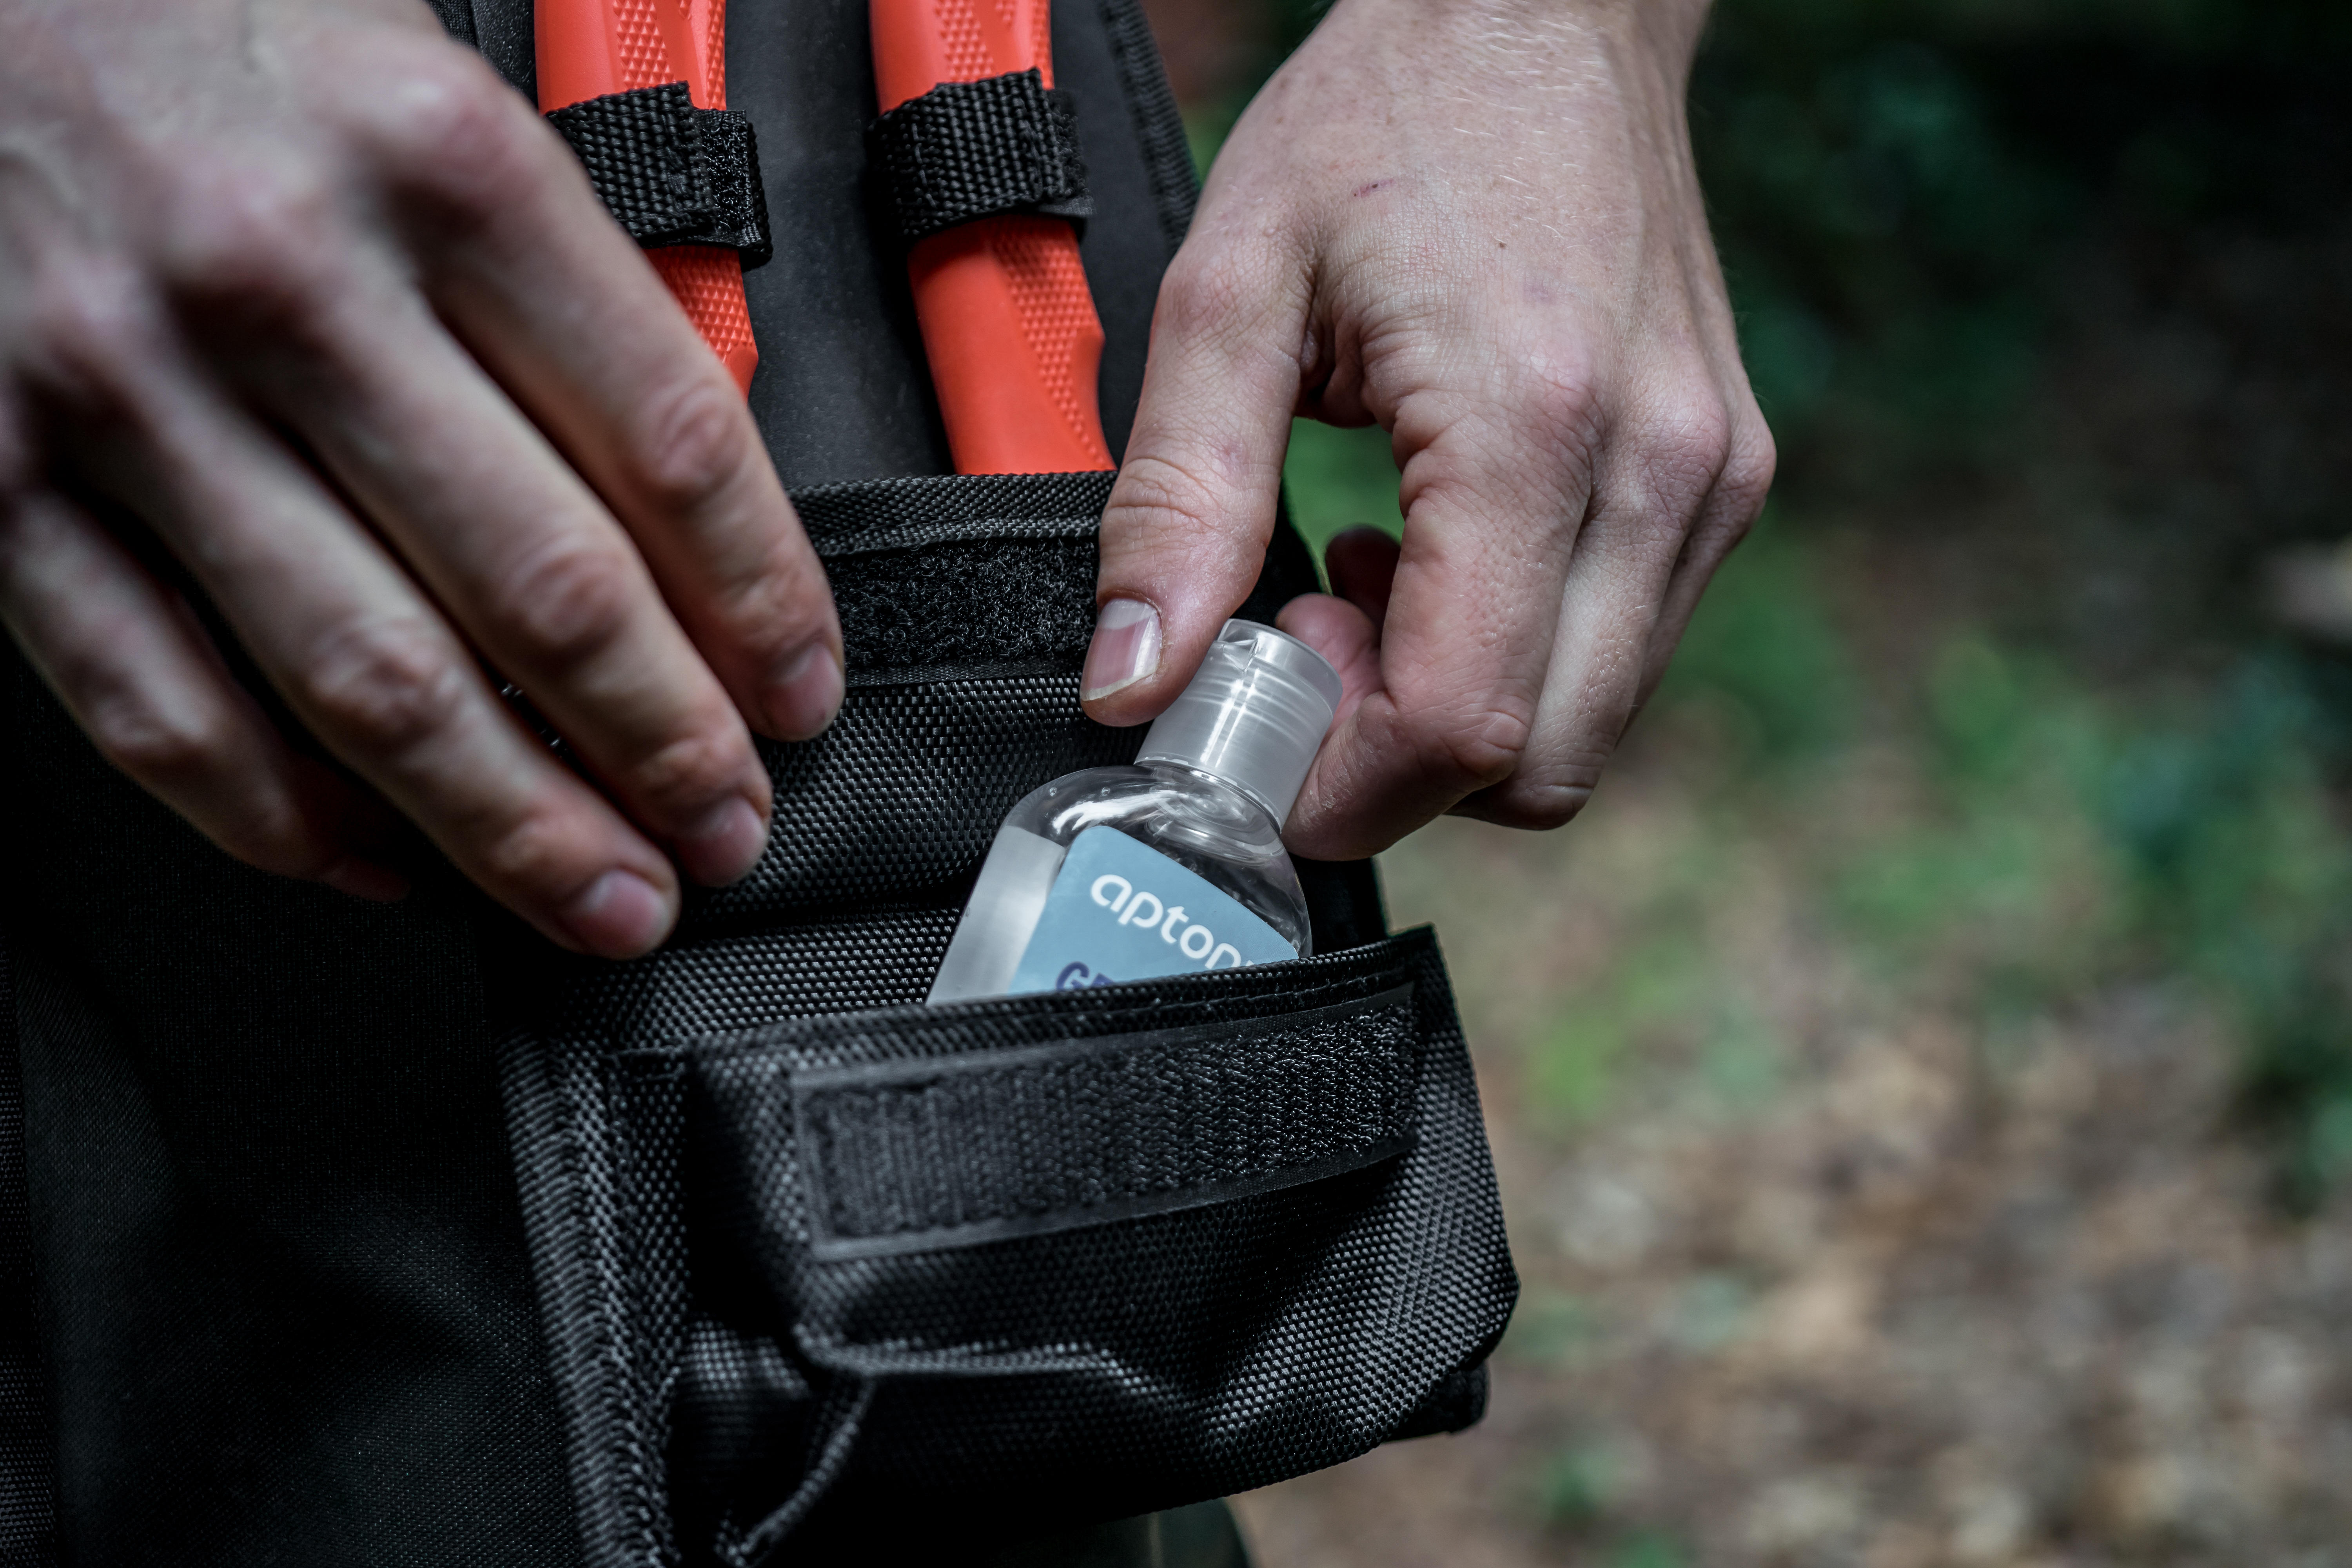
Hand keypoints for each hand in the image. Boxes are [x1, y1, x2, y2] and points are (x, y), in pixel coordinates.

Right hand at [0, 0, 842, 956]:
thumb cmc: (224, 30)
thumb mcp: (441, 96)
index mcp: (443, 167)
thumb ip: (563, 292)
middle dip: (663, 746)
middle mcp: (288, 281)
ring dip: (515, 825)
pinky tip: (388, 865)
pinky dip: (286, 821)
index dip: (762, 603)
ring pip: (370, 683)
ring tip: (606, 897)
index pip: (670, 444)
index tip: (801, 692)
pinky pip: (161, 703)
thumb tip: (687, 499)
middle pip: (542, 592)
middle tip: (726, 828)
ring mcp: (128, 388)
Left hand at [1084, 0, 1772, 855]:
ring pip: (1586, 726)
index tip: (1249, 736)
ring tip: (1364, 583)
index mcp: (1534, 424)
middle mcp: (1658, 474)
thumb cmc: (1391, 117)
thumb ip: (1178, 499)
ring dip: (1455, 710)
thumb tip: (1133, 677)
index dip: (1339, 782)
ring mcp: (1709, 483)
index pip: (1457, 721)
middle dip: (1398, 763)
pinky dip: (1514, 653)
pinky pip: (1617, 653)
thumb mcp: (1233, 287)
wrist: (1543, 12)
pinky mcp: (1720, 479)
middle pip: (1542, 763)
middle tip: (1302, 651)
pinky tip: (1433, 554)